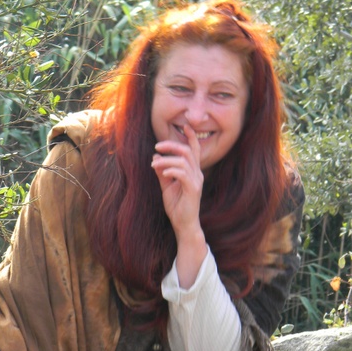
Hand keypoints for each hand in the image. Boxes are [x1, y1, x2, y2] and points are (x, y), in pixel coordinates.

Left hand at [151, 123, 203, 237]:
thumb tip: (155, 158)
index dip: (191, 137)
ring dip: (166, 160)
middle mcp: (197, 174)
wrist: (183, 225)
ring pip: (183, 161)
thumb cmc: (177, 207)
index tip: (185, 126)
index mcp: (193, 172)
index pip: (194, 150)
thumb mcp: (167, 187)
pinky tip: (163, 172)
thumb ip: (162, 173)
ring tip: (154, 163)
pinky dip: (172, 170)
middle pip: (187, 151)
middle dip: (171, 145)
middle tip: (157, 146)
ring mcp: (196, 182)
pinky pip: (183, 174)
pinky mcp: (193, 190)